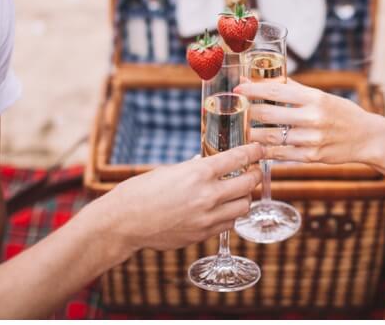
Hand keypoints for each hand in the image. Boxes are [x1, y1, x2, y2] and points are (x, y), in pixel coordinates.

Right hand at [93, 143, 264, 252]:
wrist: (125, 221)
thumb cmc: (141, 191)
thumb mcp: (170, 171)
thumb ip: (195, 169)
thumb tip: (211, 165)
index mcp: (198, 172)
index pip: (239, 158)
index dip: (254, 152)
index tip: (260, 149)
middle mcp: (208, 195)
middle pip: (248, 183)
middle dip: (254, 175)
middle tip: (253, 171)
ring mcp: (207, 217)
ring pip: (243, 206)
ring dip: (243, 197)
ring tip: (237, 192)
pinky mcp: (203, 234)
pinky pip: (229, 223)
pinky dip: (230, 214)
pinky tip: (222, 209)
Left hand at [234, 79, 383, 164]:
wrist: (367, 137)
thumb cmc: (341, 113)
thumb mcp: (321, 96)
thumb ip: (294, 89)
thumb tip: (266, 79)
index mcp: (314, 98)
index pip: (276, 90)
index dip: (253, 89)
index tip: (238, 88)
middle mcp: (313, 117)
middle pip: (269, 113)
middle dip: (249, 111)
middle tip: (240, 111)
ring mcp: (312, 139)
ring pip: (272, 136)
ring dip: (253, 133)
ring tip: (245, 130)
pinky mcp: (312, 157)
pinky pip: (281, 154)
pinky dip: (266, 151)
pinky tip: (257, 147)